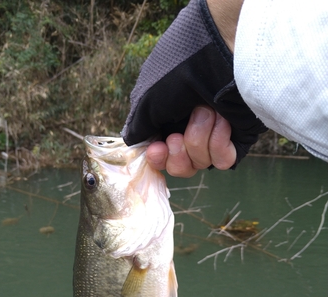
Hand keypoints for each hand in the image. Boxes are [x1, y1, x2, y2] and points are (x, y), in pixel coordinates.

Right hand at [122, 0, 266, 167]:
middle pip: (180, 167)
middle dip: (177, 155)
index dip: (158, 159)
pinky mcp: (236, 138)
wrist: (221, 54)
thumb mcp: (146, 100)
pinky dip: (219, 143)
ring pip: (200, 163)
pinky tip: (221, 121)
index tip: (157, 149)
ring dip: (198, 138)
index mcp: (166, 121)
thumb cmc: (178, 73)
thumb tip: (135, 146)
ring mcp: (214, 135)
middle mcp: (189, 129)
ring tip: (205, 111)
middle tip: (178, 136)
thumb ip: (138, 129)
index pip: (161, 156)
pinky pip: (223, 160)